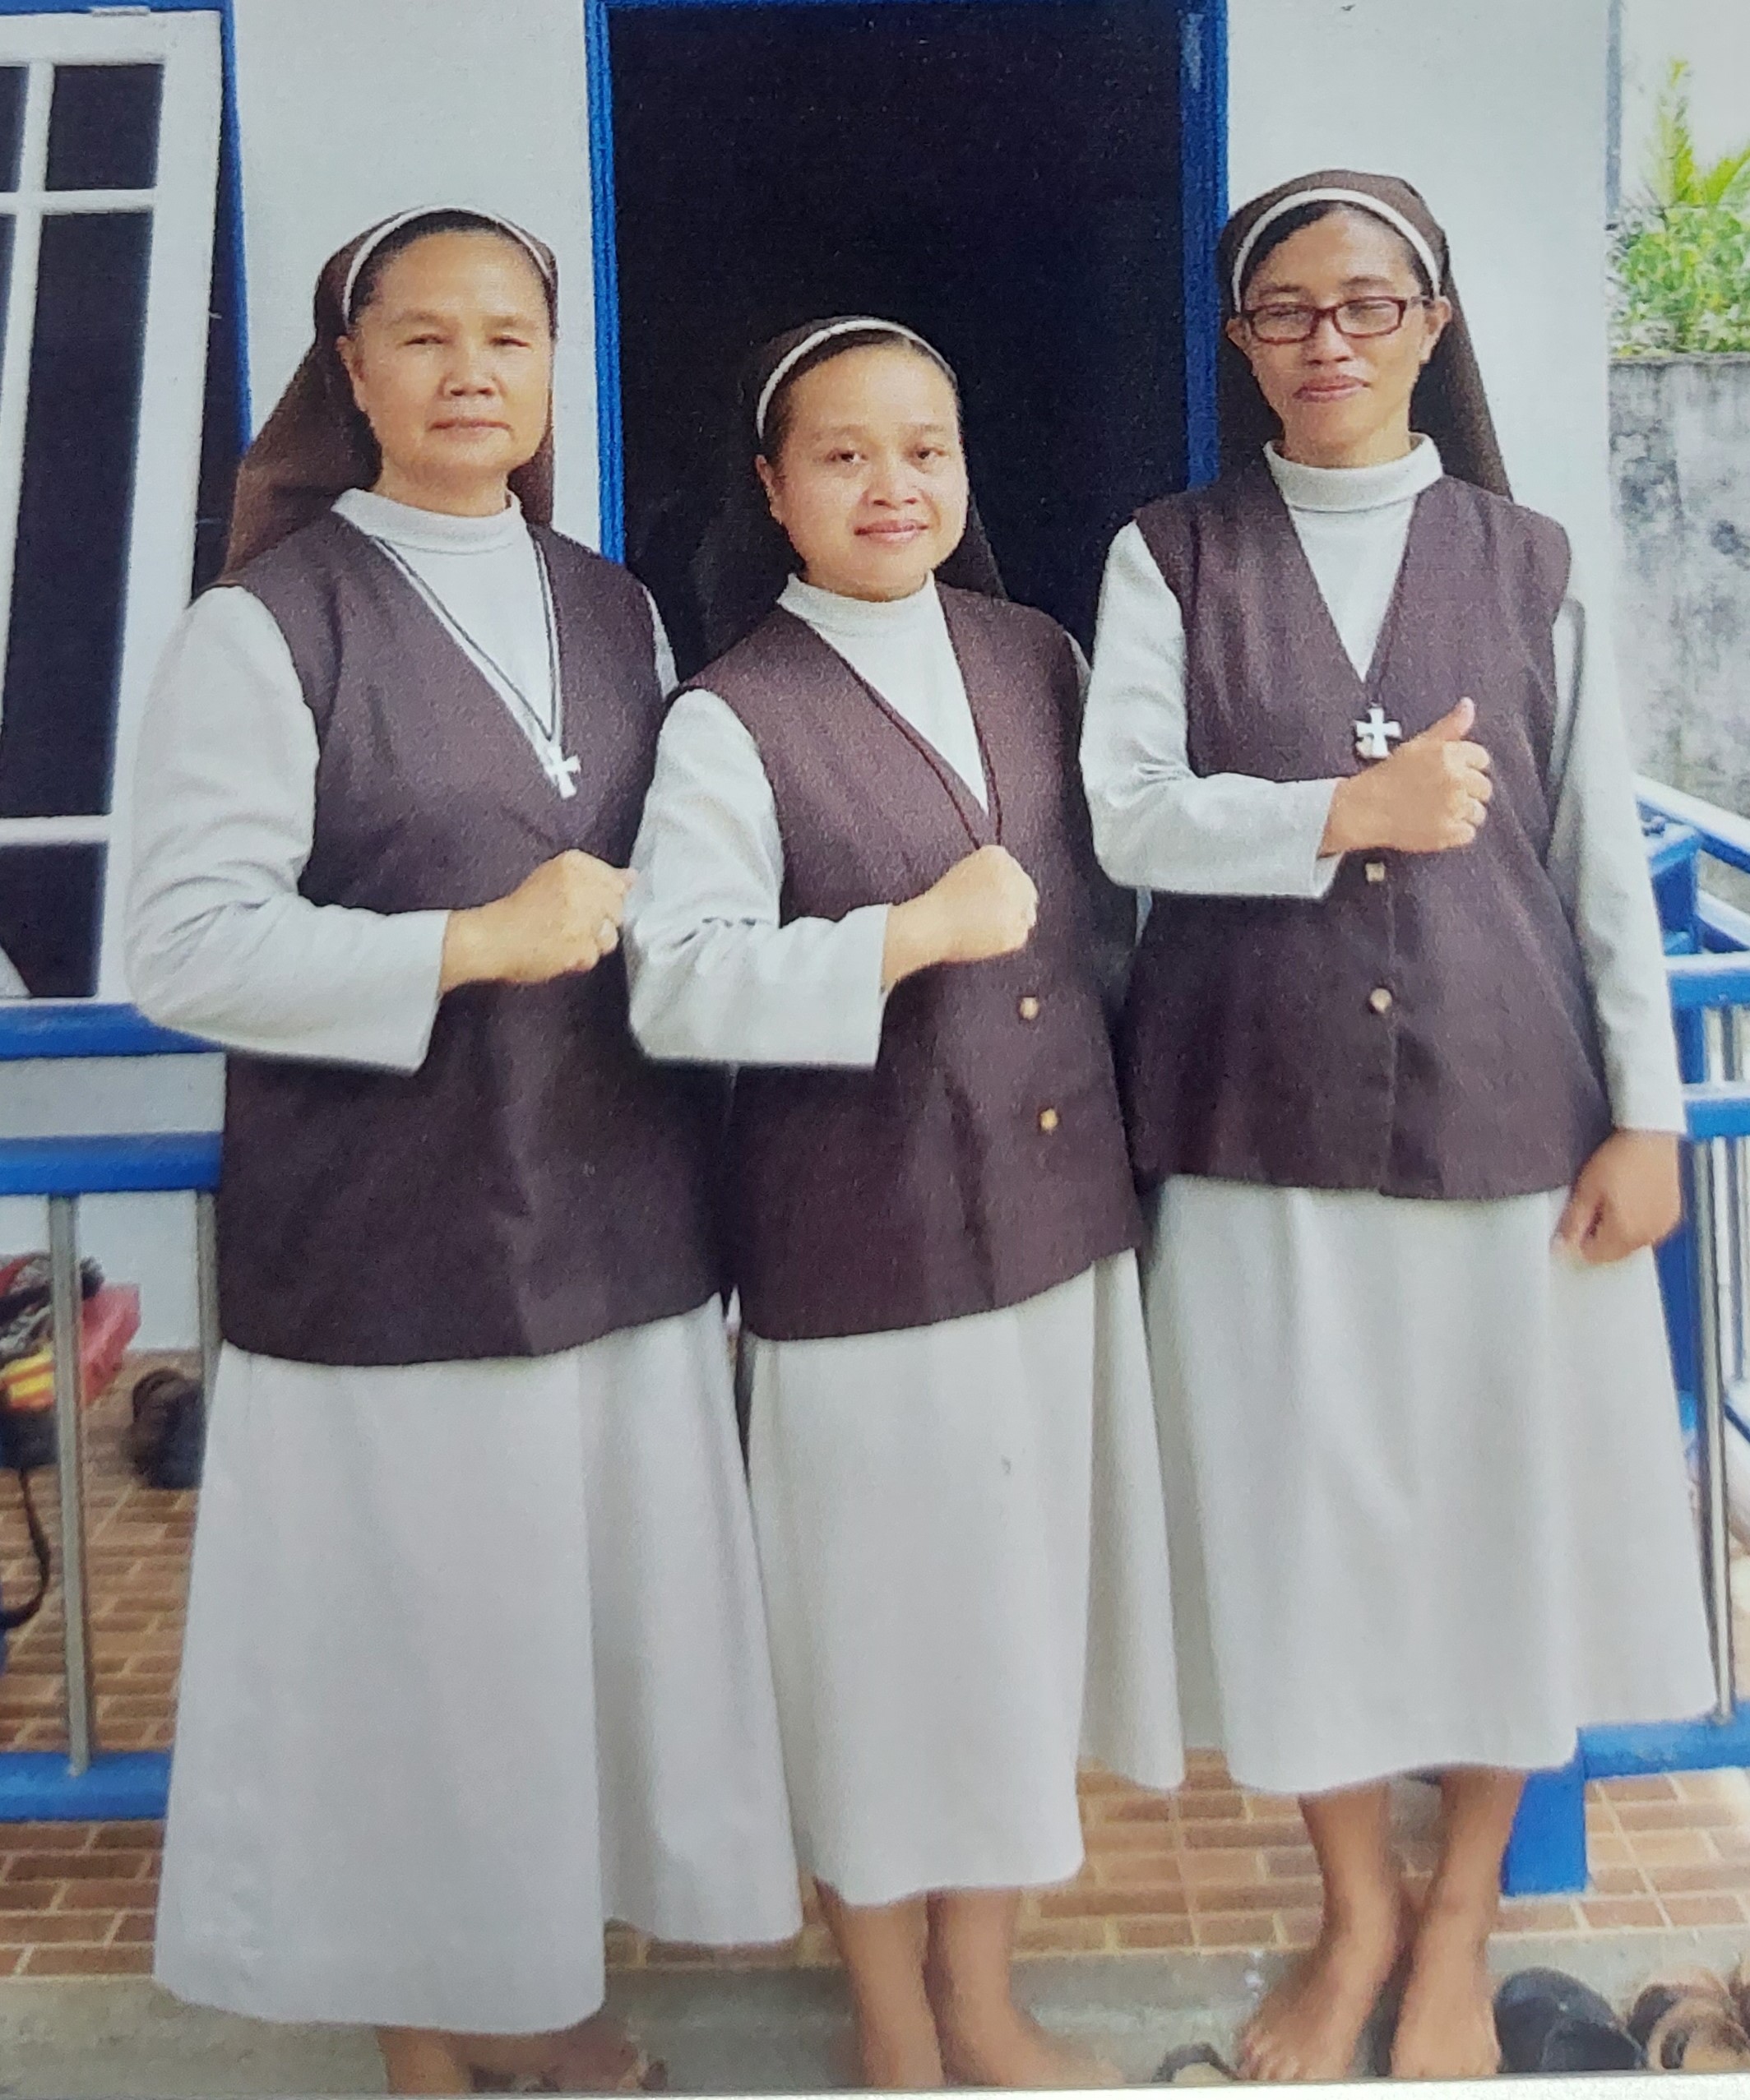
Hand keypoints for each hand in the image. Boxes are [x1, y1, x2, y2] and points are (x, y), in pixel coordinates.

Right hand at [441, 851, 632, 990]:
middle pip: (616, 909)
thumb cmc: (518, 911)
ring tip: (563, 938)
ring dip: (590, 942)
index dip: (601, 901)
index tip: (582, 905)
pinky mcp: (578, 944)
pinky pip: (593, 956)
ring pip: (609, 936)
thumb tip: (632, 877)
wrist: (491, 937)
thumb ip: (598, 877)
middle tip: (567, 923)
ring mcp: (580, 917)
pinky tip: (558, 951)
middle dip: (598, 921)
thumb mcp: (556, 878)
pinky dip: (578, 959)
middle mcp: (580, 886)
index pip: (616, 883)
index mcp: (573, 864)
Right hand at [882, 844, 1037, 988]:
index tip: (994, 900)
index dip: (1006, 889)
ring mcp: (1015, 901)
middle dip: (1014, 905)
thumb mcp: (967, 871)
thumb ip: (990, 875)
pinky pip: (1020, 935)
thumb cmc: (940, 902)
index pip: (1015, 871)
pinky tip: (987, 937)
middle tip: (994, 918)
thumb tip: (1005, 891)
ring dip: (1011, 921)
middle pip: (1026, 892)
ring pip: (1025, 914)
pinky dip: (1007, 939)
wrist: (932, 924)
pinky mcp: (1014, 926)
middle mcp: (1011, 873)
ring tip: (985, 927)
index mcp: (997, 855)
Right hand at [1322, 697, 1493, 855]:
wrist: (1365, 808)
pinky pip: (1468, 833)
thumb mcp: (1420, 744)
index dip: (1467, 766)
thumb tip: (1469, 706)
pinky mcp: (1448, 833)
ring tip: (1439, 810)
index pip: (1481, 759)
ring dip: (1463, 813)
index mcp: (1450, 755)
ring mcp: (1453, 809)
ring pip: (1478, 812)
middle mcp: (1456, 781)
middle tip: (1443, 794)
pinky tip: (1437, 824)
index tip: (1450, 773)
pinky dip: (1456, 832)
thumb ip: (1450, 726)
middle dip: (1467, 790)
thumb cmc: (1389, 775)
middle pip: (1484, 788)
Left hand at [1554, 1129, 1682, 1264]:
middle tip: (1595, 1205)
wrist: (1651, 1135)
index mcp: (1625, 1233)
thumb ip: (1573, 1222)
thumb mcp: (1586, 1189)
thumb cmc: (1619, 1158)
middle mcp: (1648, 1236)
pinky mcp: (1673, 1214)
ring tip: (1615, 1197)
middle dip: (1600, 1236)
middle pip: (1615, 1252)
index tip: (1578, 1219)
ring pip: (1633, 1242)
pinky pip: (1650, 1230)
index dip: (1581, 1239)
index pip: (1595, 1255)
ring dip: (1620, 1230)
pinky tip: (1633, 1197)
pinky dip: (1639, 1221)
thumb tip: (1562, 1246)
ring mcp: (1663, 1226)